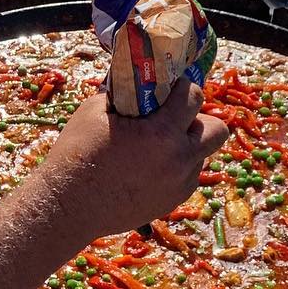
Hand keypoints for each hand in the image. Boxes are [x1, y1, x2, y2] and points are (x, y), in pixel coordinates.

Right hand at [35, 88, 228, 242]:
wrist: (68, 207)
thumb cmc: (77, 154)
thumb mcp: (95, 110)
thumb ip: (123, 94)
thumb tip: (136, 81)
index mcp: (162, 134)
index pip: (194, 97)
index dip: (182, 87)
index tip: (170, 87)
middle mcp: (180, 160)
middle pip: (218, 130)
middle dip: (199, 118)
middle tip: (172, 118)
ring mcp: (179, 185)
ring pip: (202, 154)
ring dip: (186, 144)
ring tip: (155, 144)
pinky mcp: (173, 201)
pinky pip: (188, 175)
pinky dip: (176, 166)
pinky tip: (148, 166)